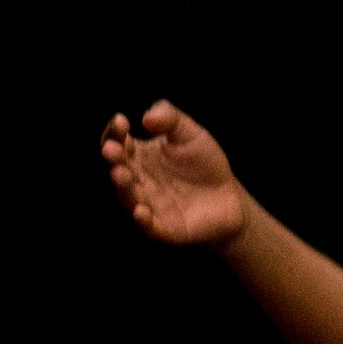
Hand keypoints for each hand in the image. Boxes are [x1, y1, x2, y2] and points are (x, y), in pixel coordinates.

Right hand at [100, 104, 250, 246]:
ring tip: (120, 173)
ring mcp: (146, 203)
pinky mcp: (162, 227)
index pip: (118, 141)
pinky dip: (142, 220)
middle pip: (117, 168)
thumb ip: (171, 120)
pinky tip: (140, 211)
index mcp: (137, 155)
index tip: (122, 121)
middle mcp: (136, 179)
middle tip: (111, 149)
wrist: (230, 198)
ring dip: (122, 186)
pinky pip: (148, 226)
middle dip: (113, 159)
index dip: (116, 132)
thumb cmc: (205, 163)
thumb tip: (147, 116)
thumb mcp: (191, 134)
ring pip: (127, 196)